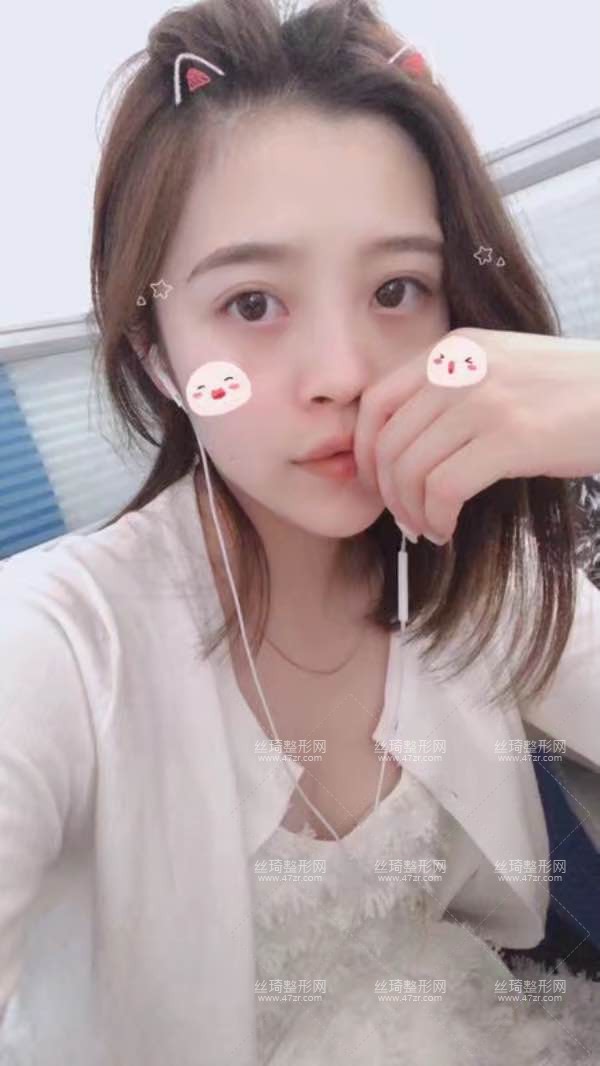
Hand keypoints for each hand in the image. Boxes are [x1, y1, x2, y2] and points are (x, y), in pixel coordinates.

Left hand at [354, 327, 599, 544]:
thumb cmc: (568, 394)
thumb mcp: (501, 370)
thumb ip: (451, 391)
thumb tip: (400, 446)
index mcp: (452, 350)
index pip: (376, 403)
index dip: (365, 452)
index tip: (377, 484)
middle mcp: (459, 368)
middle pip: (388, 443)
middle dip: (388, 493)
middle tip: (405, 519)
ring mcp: (484, 400)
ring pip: (411, 470)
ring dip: (413, 512)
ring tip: (430, 528)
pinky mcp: (510, 437)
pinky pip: (444, 489)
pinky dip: (437, 518)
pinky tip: (449, 528)